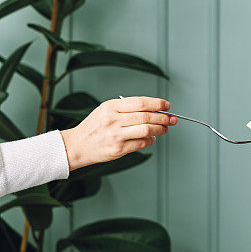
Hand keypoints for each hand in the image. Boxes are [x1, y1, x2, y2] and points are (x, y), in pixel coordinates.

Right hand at [60, 96, 175, 170]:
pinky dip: (150, 140)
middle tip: (172, 119)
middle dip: (163, 118)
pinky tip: (152, 138)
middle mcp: (113, 120)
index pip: (140, 103)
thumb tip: (153, 111)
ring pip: (146, 130)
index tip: (167, 106)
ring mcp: (116, 135)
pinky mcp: (119, 149)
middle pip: (146, 117)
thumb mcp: (105, 111)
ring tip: (165, 128)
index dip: (157, 104)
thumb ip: (127, 109)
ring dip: (160, 129)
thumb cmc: (94, 127)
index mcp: (111, 107)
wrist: (77, 145)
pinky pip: (142, 143)